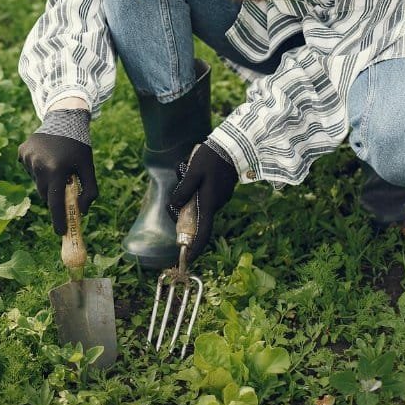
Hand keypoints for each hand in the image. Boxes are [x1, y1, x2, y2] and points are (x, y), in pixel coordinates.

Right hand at [18, 132, 97, 235]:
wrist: (65, 118)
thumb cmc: (79, 146)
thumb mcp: (89, 168)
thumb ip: (89, 191)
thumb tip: (81, 212)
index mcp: (57, 169)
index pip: (55, 202)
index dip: (58, 219)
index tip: (61, 232)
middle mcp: (39, 164)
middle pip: (45, 194)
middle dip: (54, 195)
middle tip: (63, 187)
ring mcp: (28, 157)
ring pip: (37, 181)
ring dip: (46, 180)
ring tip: (56, 164)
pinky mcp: (21, 152)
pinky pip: (29, 169)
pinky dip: (37, 169)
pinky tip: (46, 157)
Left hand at [166, 143, 237, 262]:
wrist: (234, 145)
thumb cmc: (211, 159)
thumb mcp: (193, 172)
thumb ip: (183, 190)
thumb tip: (175, 205)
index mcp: (209, 203)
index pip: (203, 232)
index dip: (195, 247)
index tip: (187, 259)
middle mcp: (216, 204)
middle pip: (196, 218)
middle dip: (182, 212)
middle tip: (171, 200)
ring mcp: (219, 197)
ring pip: (199, 205)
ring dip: (188, 195)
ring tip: (184, 172)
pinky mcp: (220, 190)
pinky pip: (204, 196)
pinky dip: (195, 189)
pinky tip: (192, 170)